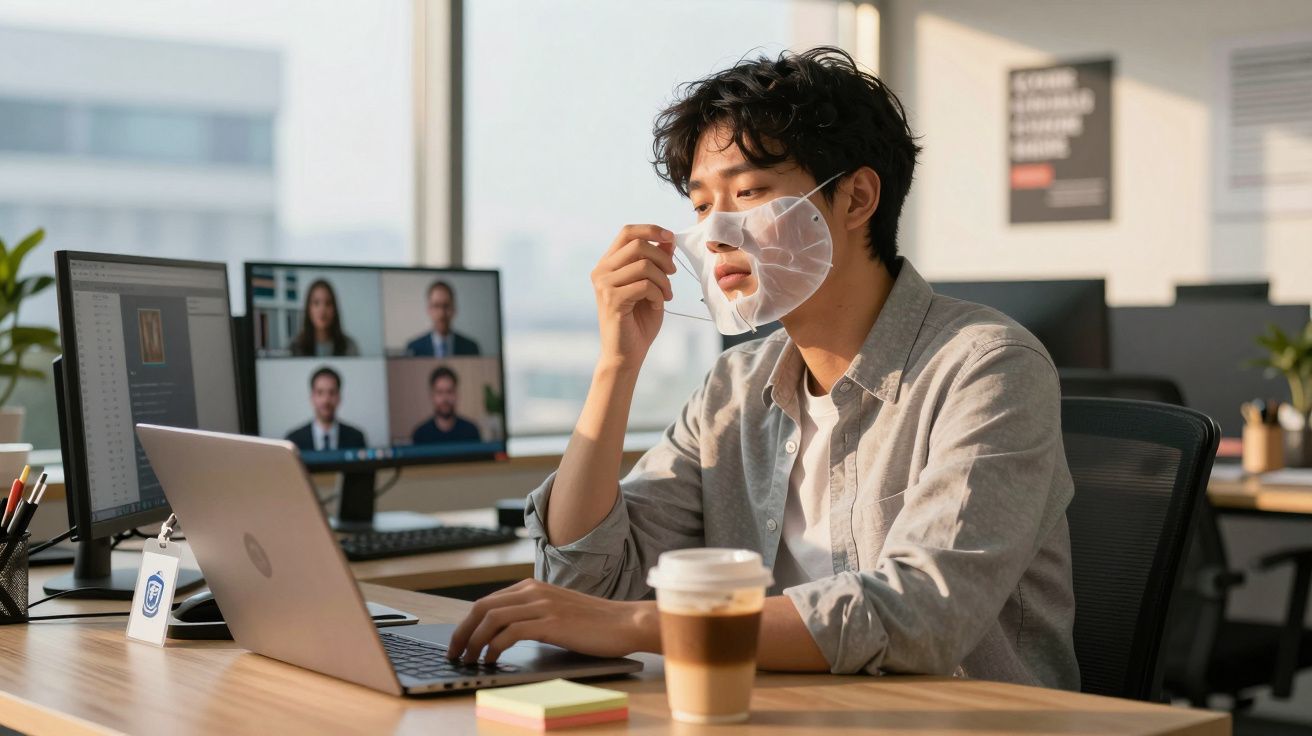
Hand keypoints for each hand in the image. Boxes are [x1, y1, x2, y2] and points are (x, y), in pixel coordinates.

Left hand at [446, 579, 658, 663]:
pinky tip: (493, 660)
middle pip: (482, 607)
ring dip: (474, 641)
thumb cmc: (594, 623)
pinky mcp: (551, 623)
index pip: (487, 601)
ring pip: (491, 618)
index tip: (458, 642)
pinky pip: (510, 633)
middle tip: (454, 653)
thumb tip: (503, 633)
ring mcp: (542, 605)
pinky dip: (495, 647)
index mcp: (533, 586)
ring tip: (469, 660)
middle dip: (462, 632)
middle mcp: (534, 591)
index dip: (467, 623)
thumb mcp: (557, 611)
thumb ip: (533, 613)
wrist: (625, 622)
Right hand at [591, 224, 675, 368]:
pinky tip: (658, 304)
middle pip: (638, 245)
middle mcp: (601, 270)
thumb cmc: (639, 321)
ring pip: (644, 265)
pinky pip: (644, 285)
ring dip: (663, 280)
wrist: (626, 353)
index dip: (651, 230)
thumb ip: (657, 262)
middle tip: (673, 274)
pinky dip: (658, 294)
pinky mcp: (611, 299)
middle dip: (663, 257)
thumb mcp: (653, 285)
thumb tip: (668, 239)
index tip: (670, 238)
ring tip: (666, 295)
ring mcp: (603, 284)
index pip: (627, 232)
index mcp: (608, 263)